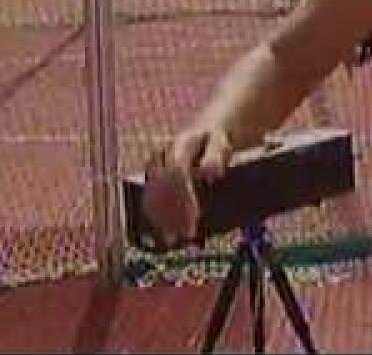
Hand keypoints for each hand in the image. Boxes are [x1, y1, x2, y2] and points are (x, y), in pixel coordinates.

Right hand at [141, 128, 232, 247]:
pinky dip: (156, 217)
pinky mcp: (151, 176)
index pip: (179, 173)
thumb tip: (212, 174)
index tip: (196, 217)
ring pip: (153, 195)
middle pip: (164, 188)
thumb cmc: (215, 140)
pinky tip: (162, 234)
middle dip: (174, 213)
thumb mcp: (222, 144)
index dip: (185, 197)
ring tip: (172, 240)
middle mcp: (163, 155)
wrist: (203, 132)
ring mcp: (154, 166)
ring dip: (161, 219)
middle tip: (186, 235)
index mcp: (181, 144)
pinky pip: (149, 198)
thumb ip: (216, 157)